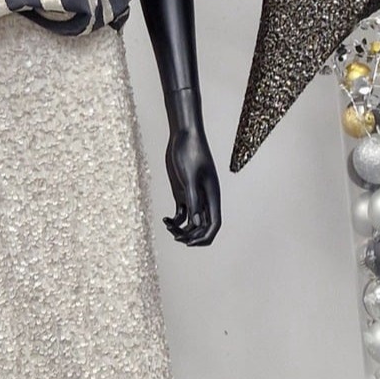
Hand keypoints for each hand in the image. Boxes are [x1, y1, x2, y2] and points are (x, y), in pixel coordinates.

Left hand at [162, 125, 221, 246]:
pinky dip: (174, 220)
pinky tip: (165, 219)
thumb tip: (196, 222)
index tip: (189, 243)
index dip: (204, 237)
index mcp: (212, 196)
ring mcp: (194, 196)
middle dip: (191, 236)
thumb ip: (194, 199)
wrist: (184, 135)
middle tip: (175, 237)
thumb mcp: (190, 176)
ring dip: (182, 230)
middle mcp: (205, 199)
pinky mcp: (183, 192)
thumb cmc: (190, 151)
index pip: (214, 224)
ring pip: (192, 222)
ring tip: (168, 227)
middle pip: (203, 227)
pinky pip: (182, 214)